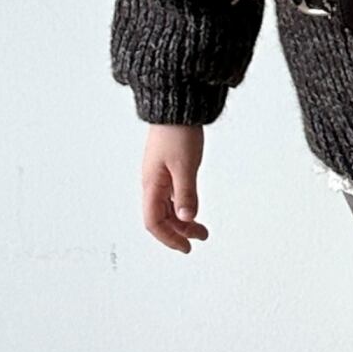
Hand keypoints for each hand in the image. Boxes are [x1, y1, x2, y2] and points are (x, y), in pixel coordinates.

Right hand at [142, 124, 208, 252]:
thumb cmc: (177, 131)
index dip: (169, 237)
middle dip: (179, 231)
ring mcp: (160, 175)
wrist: (177, 104)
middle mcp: (153, 182)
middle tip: (199, 239)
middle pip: (161, 217)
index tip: (186, 247)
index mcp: (152, 184)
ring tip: (201, 228)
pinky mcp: (168, 167)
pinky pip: (172, 195)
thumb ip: (186, 193)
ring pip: (167, 207)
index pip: (154, 221)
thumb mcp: (185, 165)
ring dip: (182, 220)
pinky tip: (193, 208)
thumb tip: (188, 217)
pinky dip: (183, 206)